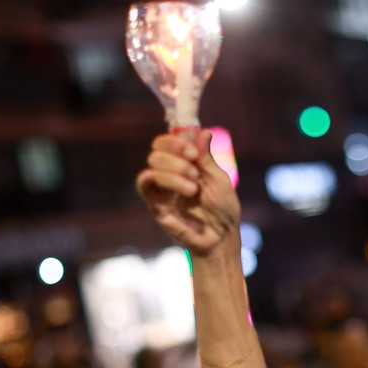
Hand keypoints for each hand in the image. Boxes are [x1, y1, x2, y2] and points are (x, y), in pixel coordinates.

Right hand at [136, 129, 239, 255]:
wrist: (221, 236)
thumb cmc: (222, 208)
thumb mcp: (218, 179)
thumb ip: (206, 158)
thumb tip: (203, 132)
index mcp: (185, 164)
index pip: (168, 143)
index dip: (176, 142)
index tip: (193, 153)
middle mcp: (170, 174)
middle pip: (157, 152)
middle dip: (176, 158)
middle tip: (194, 173)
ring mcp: (162, 190)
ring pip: (152, 167)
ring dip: (174, 173)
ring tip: (193, 189)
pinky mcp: (156, 205)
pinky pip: (145, 186)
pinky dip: (154, 179)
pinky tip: (176, 188)